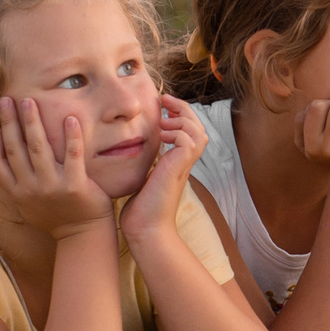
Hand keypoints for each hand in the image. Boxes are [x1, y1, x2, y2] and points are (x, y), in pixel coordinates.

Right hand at [0, 95, 115, 240]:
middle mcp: (31, 189)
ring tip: (29, 102)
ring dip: (32, 122)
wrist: (83, 236)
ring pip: (38, 148)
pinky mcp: (75, 186)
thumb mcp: (27, 204)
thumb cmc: (56, 217)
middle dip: (9, 122)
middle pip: (15, 149)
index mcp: (17, 193)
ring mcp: (52, 187)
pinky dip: (71, 136)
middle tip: (7, 99)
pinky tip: (70, 118)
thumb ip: (15, 184)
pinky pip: (73, 155)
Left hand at [120, 95, 204, 246]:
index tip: (162, 106)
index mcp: (177, 163)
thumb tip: (131, 153)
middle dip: (184, 109)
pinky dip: (177, 132)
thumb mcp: (142, 179)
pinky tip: (162, 137)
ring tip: (163, 122)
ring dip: (181, 120)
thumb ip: (145, 165)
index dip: (179, 115)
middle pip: (198, 127)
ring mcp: (184, 166)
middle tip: (165, 100)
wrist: (146, 230)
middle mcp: (184, 163)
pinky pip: (188, 140)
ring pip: (198, 131)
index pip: (188, 132)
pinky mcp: (179, 168)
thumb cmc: (141, 211)